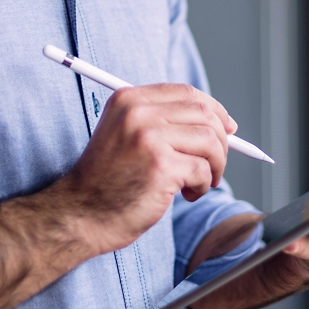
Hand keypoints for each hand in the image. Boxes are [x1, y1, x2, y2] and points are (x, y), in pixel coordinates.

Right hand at [52, 83, 235, 256]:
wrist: (80, 215)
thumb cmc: (107, 181)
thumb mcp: (125, 135)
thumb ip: (161, 122)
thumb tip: (219, 122)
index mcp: (128, 99)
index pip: (186, 93)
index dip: (214, 109)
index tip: (228, 128)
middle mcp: (138, 112)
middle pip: (204, 113)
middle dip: (220, 140)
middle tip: (215, 163)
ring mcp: (149, 137)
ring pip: (210, 141)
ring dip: (215, 165)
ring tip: (200, 182)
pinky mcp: (161, 166)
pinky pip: (203, 169)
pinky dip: (202, 185)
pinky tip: (186, 194)